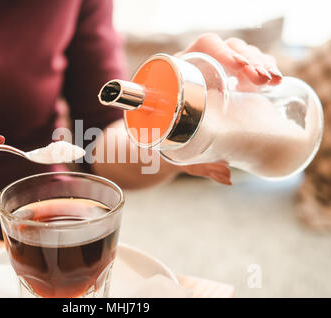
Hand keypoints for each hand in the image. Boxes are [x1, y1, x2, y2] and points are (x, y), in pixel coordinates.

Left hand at [173, 33, 282, 184]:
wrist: (160, 141)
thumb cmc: (163, 146)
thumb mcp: (177, 155)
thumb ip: (201, 165)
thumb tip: (227, 176)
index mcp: (179, 73)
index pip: (204, 46)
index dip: (224, 51)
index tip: (238, 66)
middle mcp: (198, 67)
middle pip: (228, 49)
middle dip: (250, 59)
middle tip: (262, 78)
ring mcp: (215, 72)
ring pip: (242, 55)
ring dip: (261, 63)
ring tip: (273, 80)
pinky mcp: (228, 80)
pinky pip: (249, 65)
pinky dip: (264, 68)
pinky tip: (275, 80)